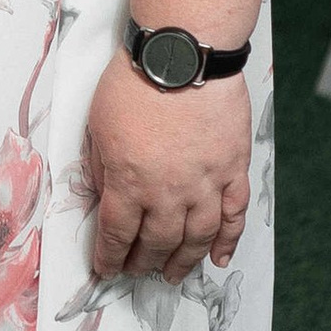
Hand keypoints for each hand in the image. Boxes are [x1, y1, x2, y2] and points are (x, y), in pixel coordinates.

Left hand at [83, 53, 249, 285]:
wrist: (181, 55)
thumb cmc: (135, 83)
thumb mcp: (96, 127)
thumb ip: (100, 166)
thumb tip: (101, 194)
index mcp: (129, 183)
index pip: (116, 234)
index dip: (110, 256)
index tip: (107, 269)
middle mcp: (168, 192)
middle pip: (156, 242)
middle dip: (143, 263)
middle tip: (138, 272)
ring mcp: (205, 183)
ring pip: (196, 238)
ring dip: (183, 261)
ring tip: (172, 275)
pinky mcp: (233, 169)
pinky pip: (234, 215)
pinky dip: (228, 240)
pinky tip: (219, 258)